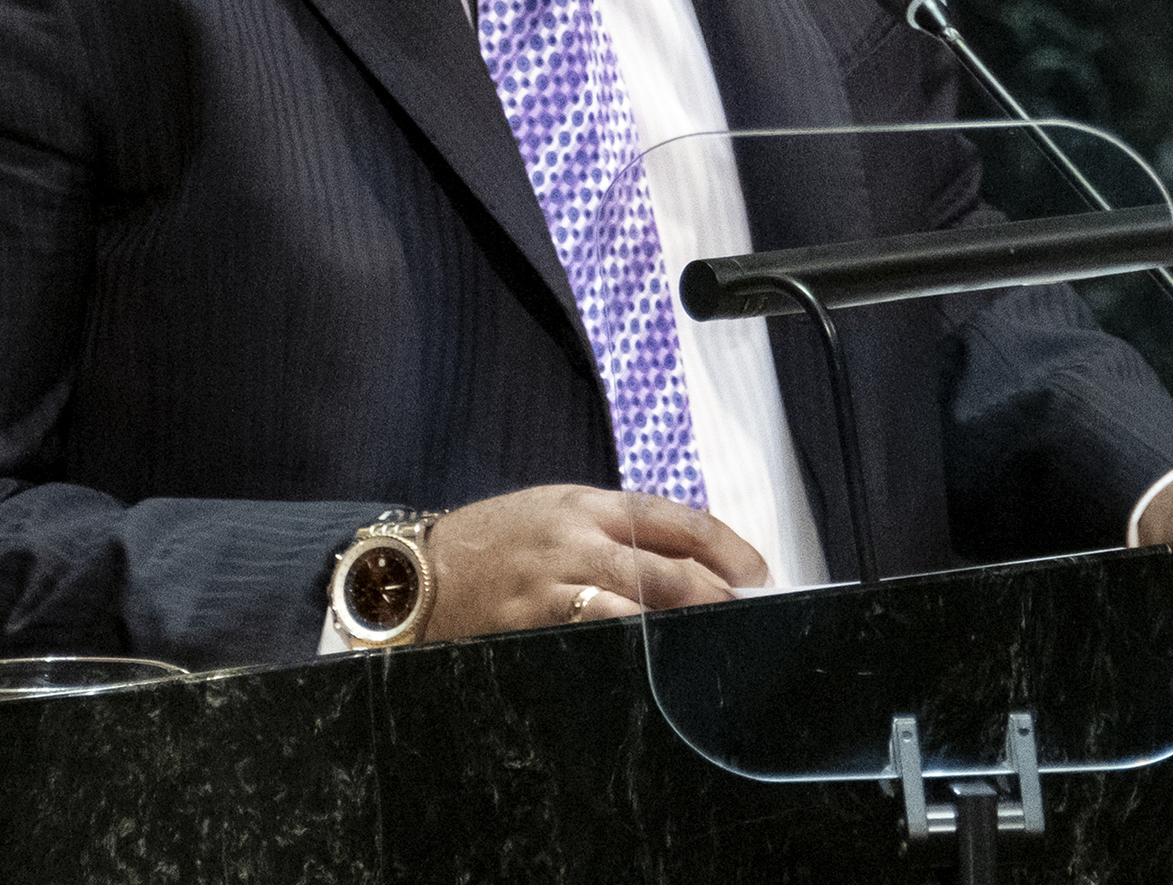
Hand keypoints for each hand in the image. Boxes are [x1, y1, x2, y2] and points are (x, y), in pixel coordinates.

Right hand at [420, 484, 768, 640]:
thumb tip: (688, 561)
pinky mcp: (533, 627)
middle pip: (672, 570)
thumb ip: (613, 529)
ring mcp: (554, 586)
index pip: (679, 520)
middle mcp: (576, 539)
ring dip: (687, 631)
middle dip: (721, 599)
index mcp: (587, 504)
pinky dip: (635, 653)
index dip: (730, 548)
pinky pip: (599, 642)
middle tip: (753, 618)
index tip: (760, 575)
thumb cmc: (488, 545)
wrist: (412, 576)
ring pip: (644, 610)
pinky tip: (658, 668)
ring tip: (717, 648)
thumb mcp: (551, 513)